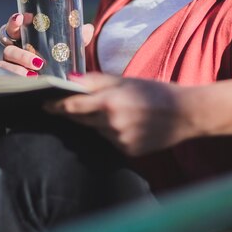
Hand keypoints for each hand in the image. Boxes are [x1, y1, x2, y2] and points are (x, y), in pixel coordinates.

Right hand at [0, 13, 94, 76]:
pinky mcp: (10, 78)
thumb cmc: (59, 58)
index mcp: (24, 38)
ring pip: (4, 64)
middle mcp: (13, 50)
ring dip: (18, 69)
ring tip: (33, 76)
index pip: (13, 27)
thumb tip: (87, 29)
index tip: (21, 18)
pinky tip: (28, 83)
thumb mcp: (68, 47)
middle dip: (21, 54)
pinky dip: (15, 79)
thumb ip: (77, 38)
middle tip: (38, 62)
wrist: (59, 79)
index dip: (14, 22)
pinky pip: (6, 77)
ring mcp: (10, 65)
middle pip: (9, 48)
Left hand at [45, 73, 202, 155]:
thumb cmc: (154, 91)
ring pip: (97, 131)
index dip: (56, 106)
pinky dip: (114, 133)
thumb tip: (70, 80)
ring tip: (122, 112)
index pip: (72, 107)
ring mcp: (120, 139)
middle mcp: (112, 123)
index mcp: (110, 102)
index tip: (45, 105)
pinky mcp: (128, 151)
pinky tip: (131, 125)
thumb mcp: (126, 80)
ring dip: (100, 122)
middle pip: (81, 120)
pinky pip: (111, 141)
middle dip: (76, 113)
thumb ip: (96, 81)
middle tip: (77, 105)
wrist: (186, 113)